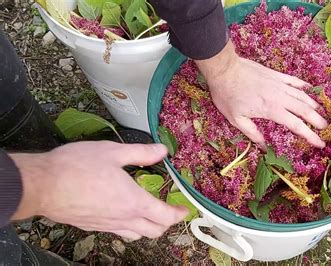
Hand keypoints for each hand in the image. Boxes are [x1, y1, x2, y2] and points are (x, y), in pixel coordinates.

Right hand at [10, 141, 187, 239]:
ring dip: (148, 226)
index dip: (179, 214)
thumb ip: (141, 153)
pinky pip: (118, 232)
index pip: (165, 216)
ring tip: (149, 211)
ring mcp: (107, 225)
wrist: (41, 185)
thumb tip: (161, 150)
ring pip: (137, 235)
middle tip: (168, 209)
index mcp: (133, 202)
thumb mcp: (113, 152)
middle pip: (154, 231)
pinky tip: (123, 212)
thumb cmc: (75, 167)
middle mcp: (123, 218)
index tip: (184, 208)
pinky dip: (129, 227)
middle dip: (166, 222)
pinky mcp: (93, 227)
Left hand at [195, 42, 327, 147]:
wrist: (225, 69)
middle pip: (305, 110)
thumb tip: (263, 147)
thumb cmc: (228, 95)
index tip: (320, 143)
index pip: (296, 125)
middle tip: (326, 128)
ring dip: (314, 105)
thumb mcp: (236, 119)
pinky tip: (311, 90)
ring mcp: (280, 84)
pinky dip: (305, 86)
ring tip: (322, 113)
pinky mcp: (277, 75)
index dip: (309, 135)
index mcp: (272, 110)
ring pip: (303, 96)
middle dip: (317, 120)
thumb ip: (252, 133)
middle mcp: (280, 97)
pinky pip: (295, 81)